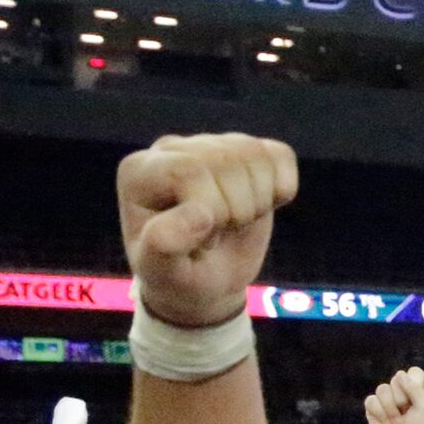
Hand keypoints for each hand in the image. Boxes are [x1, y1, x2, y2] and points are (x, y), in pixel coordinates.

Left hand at [118, 133, 296, 328]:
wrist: (206, 278)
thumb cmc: (178, 275)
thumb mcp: (161, 272)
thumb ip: (164, 245)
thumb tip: (200, 214)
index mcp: (140, 172)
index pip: (190, 170)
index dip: (212, 210)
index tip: (202, 240)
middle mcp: (171, 149)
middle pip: (226, 161)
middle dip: (237, 210)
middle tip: (220, 233)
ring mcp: (210, 146)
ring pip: (254, 155)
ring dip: (258, 202)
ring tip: (236, 221)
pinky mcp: (246, 152)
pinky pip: (279, 156)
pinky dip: (283, 188)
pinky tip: (261, 206)